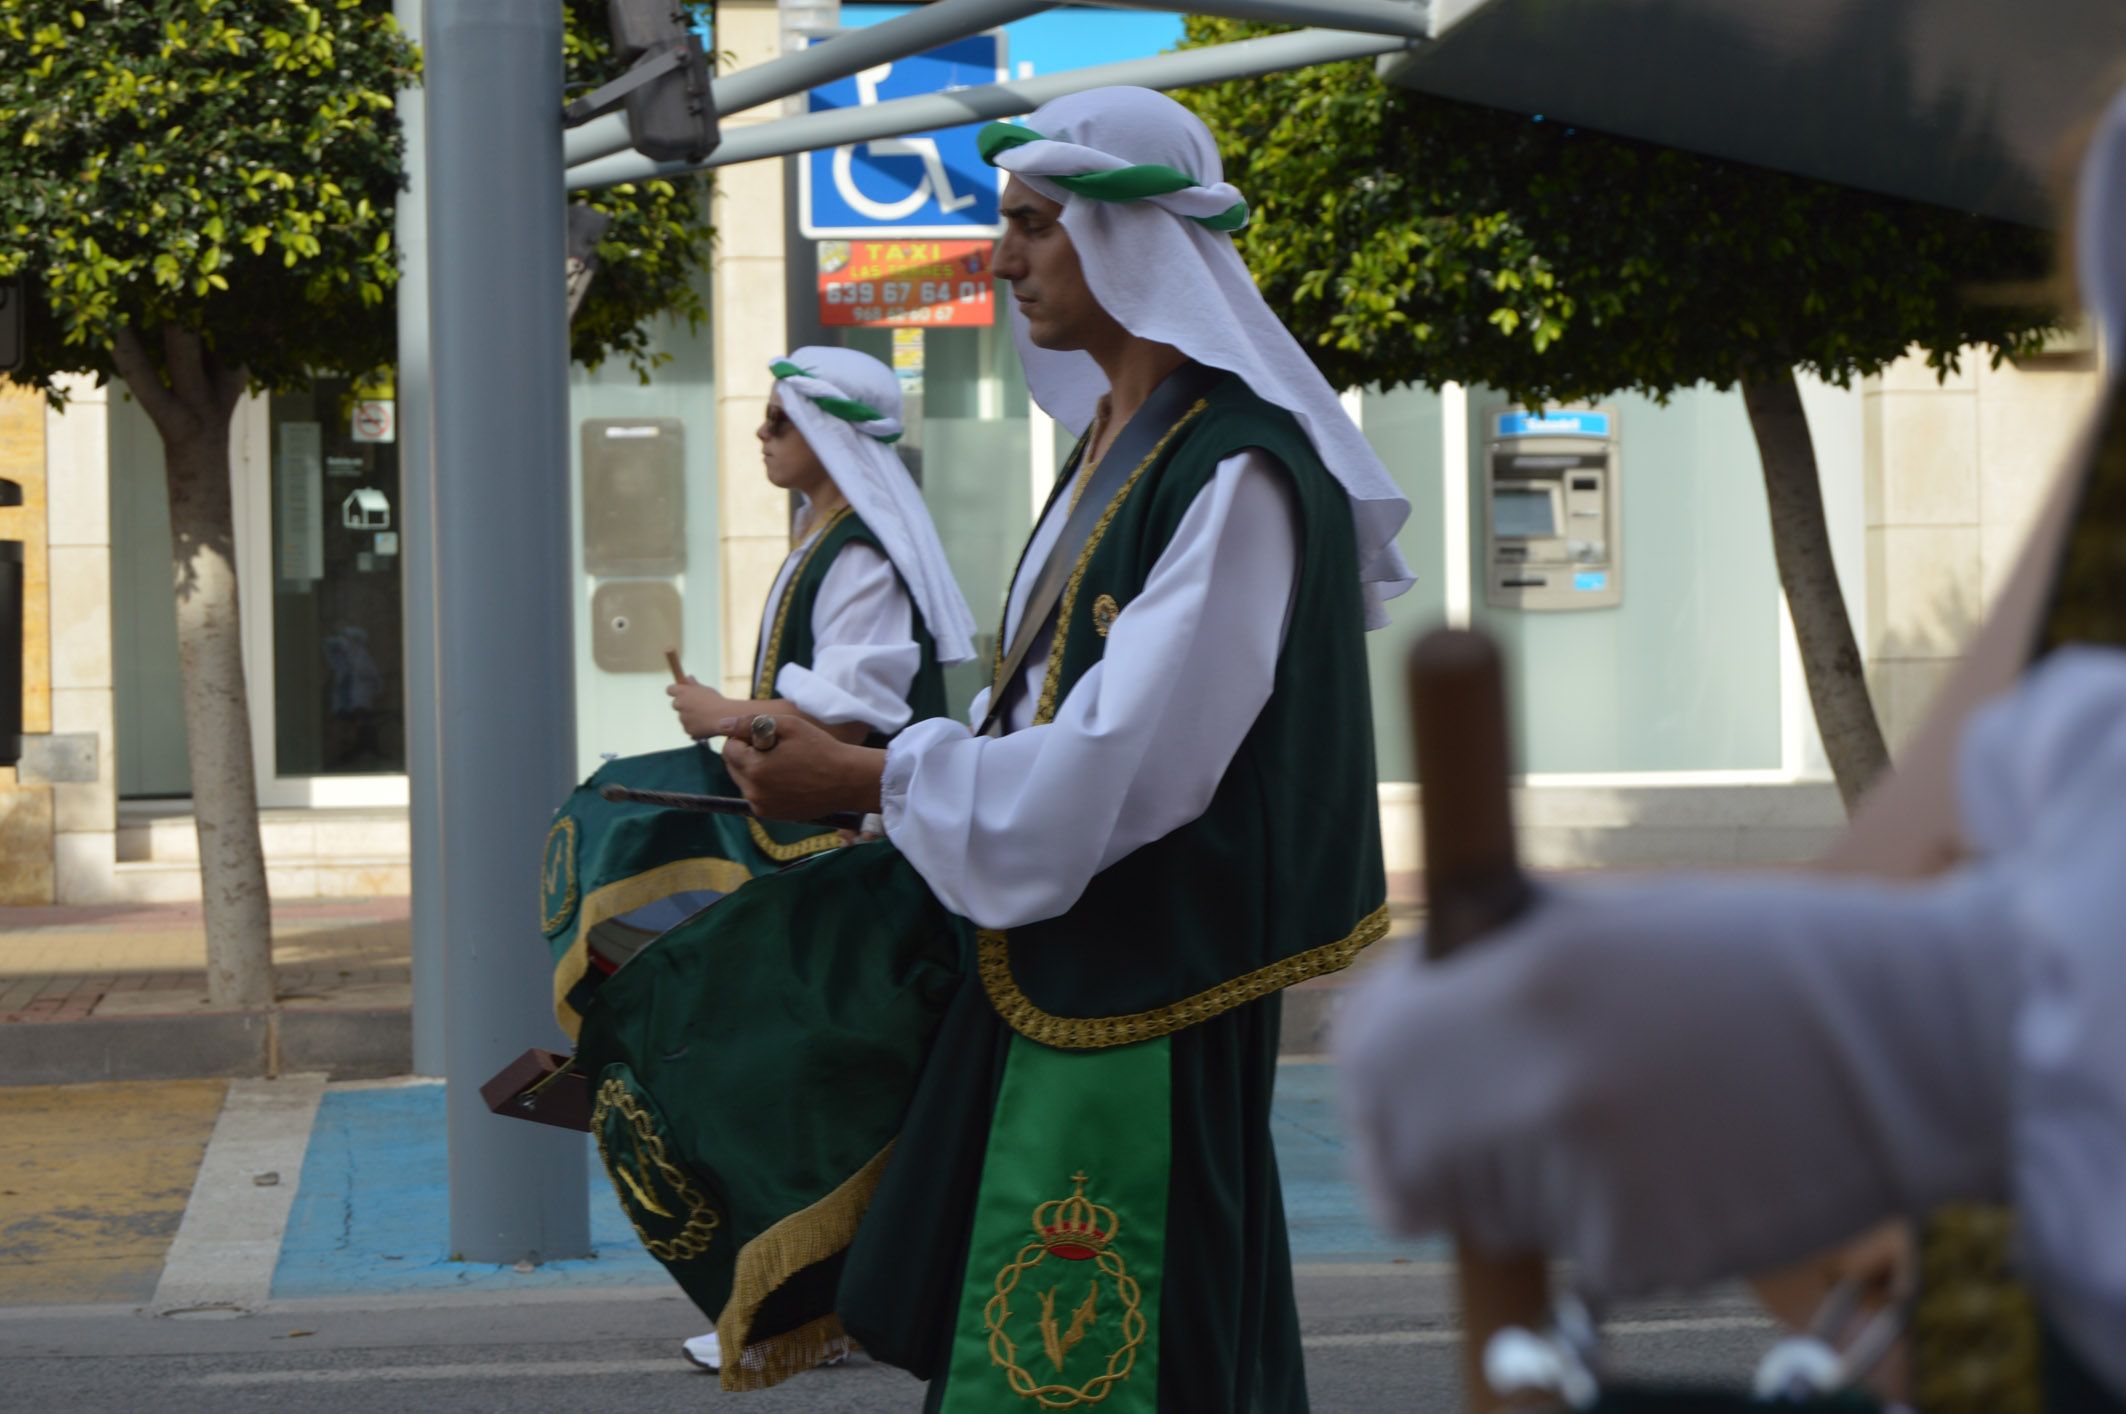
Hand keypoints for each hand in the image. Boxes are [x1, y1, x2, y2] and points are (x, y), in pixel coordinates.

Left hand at [667, 676, 738, 738]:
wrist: (725, 717)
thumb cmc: (717, 701)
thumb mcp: (706, 690)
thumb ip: (694, 685)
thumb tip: (688, 678)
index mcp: (682, 692)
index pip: (670, 689)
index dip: (675, 691)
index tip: (681, 692)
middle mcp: (679, 704)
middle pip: (675, 704)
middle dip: (684, 705)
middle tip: (698, 706)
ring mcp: (682, 718)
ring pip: (684, 717)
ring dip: (691, 717)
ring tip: (707, 717)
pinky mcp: (687, 730)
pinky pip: (689, 728)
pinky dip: (696, 728)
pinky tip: (707, 726)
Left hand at [721, 713, 884, 821]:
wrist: (848, 780)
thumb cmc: (821, 748)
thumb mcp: (788, 726)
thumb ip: (750, 723)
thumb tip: (722, 725)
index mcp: (755, 769)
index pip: (729, 748)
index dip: (744, 738)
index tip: (765, 736)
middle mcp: (754, 792)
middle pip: (732, 767)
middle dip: (746, 754)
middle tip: (775, 749)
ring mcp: (763, 807)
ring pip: (744, 782)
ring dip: (754, 770)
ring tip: (784, 764)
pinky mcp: (772, 816)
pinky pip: (757, 796)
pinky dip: (765, 786)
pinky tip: (788, 779)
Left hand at [1334, 871, 2017, 1297]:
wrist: (1916, 1036)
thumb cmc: (1756, 961)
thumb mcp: (1597, 925)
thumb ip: (1482, 978)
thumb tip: (1392, 1021)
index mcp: (1518, 988)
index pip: (1364, 1066)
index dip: (1382, 1072)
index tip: (1416, 1067)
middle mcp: (1536, 1092)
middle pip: (1400, 1164)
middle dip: (1436, 1145)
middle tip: (1512, 1114)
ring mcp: (1586, 1183)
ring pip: (1489, 1216)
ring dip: (1525, 1188)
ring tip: (1634, 1120)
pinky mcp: (1643, 1258)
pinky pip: (1580, 1258)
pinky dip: (1610, 1229)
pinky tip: (1685, 1166)